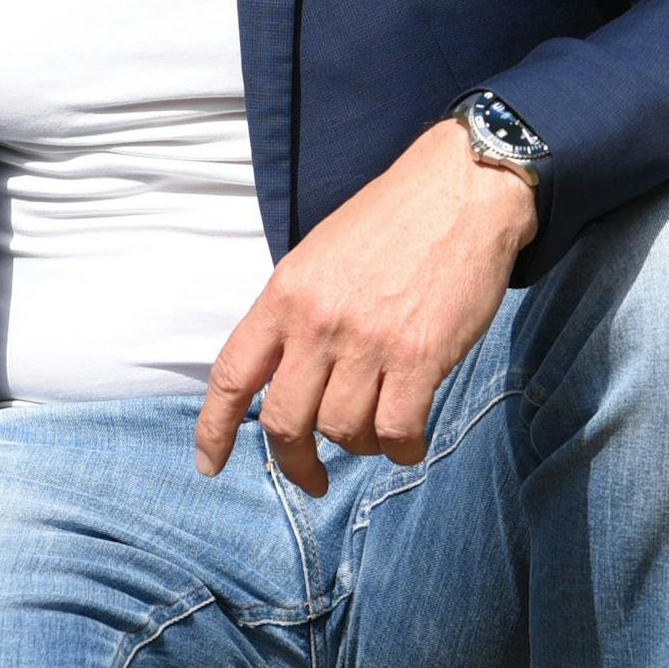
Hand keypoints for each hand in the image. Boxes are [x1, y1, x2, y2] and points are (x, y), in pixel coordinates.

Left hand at [195, 118, 539, 494]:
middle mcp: (317, 322)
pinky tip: (406, 441)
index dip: (214, 430)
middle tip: (312, 476)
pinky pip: (396, 431)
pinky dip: (400, 449)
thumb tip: (281, 378)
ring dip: (359, 446)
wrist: (460, 191)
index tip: (208, 465)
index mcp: (283, 296)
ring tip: (376, 431)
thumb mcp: (316, 259)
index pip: (232, 375)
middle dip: (295, 463)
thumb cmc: (390, 223)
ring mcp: (368, 341)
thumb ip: (293, 317)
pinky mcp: (420, 356)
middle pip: (284, 422)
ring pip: (343, 431)